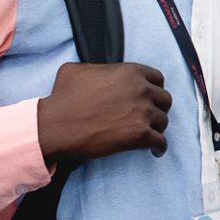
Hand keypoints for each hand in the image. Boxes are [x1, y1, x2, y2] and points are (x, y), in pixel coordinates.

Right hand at [35, 62, 170, 162]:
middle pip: (164, 99)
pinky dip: (159, 147)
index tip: (149, 98)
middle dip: (158, 108)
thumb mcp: (76, 70)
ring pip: (163, 121)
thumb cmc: (62, 99)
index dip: (154, 89)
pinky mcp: (140, 135)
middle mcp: (141, 90)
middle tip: (150, 117)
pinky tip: (154, 151)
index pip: (157, 78)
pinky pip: (160, 142)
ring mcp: (143, 112)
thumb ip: (98, 68)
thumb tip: (101, 73)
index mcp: (130, 72)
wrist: (55, 126)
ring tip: (149, 134)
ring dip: (157, 128)